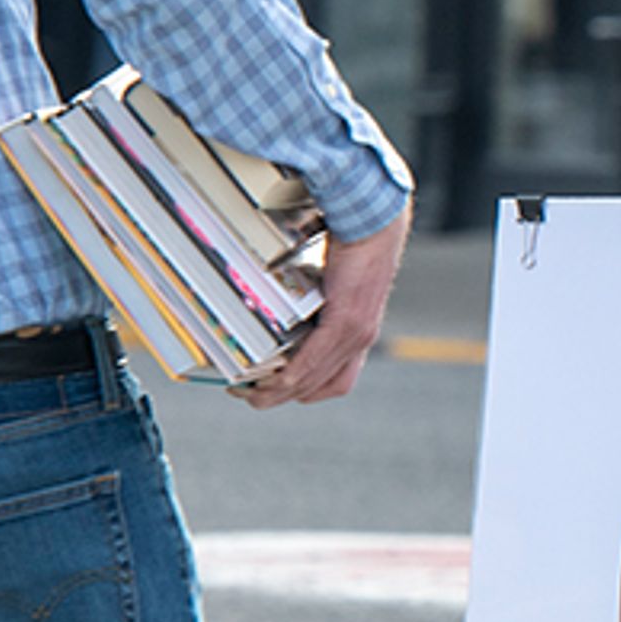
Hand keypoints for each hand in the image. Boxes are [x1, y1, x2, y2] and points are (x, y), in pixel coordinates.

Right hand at [236, 203, 406, 408]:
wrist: (374, 224)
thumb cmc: (353, 244)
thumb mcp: (335, 282)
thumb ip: (317, 301)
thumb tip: (288, 304)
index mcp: (358, 334)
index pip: (332, 383)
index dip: (300, 392)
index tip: (271, 389)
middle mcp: (359, 340)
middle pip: (317, 388)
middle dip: (277, 397)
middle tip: (247, 394)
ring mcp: (355, 334)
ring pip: (311, 381)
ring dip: (275, 392)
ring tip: (246, 391)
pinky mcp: (346, 321)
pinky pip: (314, 360)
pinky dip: (290, 374)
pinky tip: (271, 380)